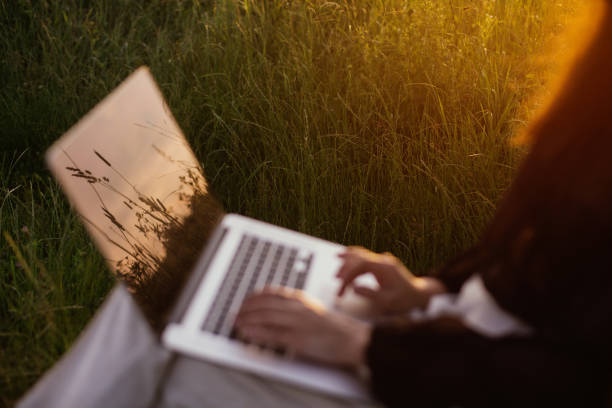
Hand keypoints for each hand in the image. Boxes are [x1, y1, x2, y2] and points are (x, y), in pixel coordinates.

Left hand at [235, 287, 370, 369]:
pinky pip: (271, 334)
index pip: (272, 293)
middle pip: (264, 304)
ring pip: (265, 317)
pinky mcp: (298, 338)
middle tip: (236, 313)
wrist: (352, 339)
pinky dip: (256, 332)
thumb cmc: (335, 328)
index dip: (255, 296)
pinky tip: (247, 332)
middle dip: (246, 308)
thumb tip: (279, 310)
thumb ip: (297, 308)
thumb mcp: (313, 311)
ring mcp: (296, 322)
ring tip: (236, 322)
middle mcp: (296, 308)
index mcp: (301, 299)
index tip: (246, 300)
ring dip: (247, 319)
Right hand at [336, 247, 445, 314]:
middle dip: (345, 268)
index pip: (361, 265)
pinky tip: (343, 257)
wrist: (418, 295)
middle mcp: (382, 260)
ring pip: (360, 254)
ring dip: (347, 261)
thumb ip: (370, 294)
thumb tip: (354, 288)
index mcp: (384, 268)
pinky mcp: (382, 263)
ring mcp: (382, 260)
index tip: (341, 287)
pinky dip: (353, 259)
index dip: (348, 274)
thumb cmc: (404, 300)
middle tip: (336, 280)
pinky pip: (364, 257)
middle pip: (358, 257)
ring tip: (337, 272)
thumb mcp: (387, 301)